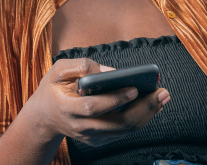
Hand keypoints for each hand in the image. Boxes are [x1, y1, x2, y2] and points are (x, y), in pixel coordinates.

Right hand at [24, 58, 170, 146]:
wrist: (44, 118)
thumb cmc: (53, 89)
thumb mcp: (57, 71)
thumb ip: (80, 66)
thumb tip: (111, 71)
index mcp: (67, 108)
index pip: (93, 108)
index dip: (114, 99)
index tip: (134, 88)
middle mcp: (80, 126)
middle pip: (117, 124)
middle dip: (144, 108)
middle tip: (161, 92)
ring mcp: (91, 136)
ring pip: (125, 130)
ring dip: (148, 114)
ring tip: (162, 96)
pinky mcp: (99, 140)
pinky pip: (124, 131)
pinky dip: (141, 118)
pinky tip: (151, 105)